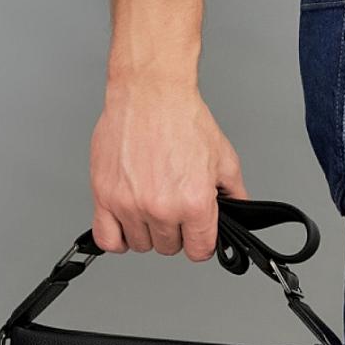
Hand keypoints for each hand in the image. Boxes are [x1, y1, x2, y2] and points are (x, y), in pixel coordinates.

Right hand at [90, 78, 246, 260]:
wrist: (151, 93)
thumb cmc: (183, 119)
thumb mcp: (224, 159)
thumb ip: (235, 194)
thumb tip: (239, 214)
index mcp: (194, 203)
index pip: (199, 251)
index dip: (200, 242)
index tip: (196, 231)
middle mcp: (161, 208)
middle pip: (169, 247)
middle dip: (175, 232)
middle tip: (173, 207)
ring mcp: (130, 204)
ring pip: (140, 244)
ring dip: (147, 231)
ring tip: (151, 206)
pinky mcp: (104, 196)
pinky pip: (107, 239)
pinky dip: (117, 238)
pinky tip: (127, 223)